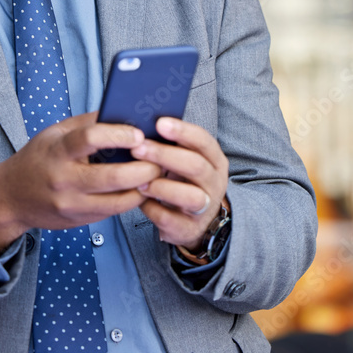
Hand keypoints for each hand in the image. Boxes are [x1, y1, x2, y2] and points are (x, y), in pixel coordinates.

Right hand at [0, 111, 162, 251]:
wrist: (11, 197)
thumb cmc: (38, 159)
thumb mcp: (55, 133)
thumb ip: (87, 122)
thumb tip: (124, 111)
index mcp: (57, 150)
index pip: (90, 139)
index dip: (118, 135)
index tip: (138, 133)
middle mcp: (63, 179)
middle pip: (112, 177)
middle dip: (143, 168)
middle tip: (160, 158)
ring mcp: (72, 204)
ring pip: (119, 200)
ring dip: (144, 187)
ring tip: (157, 173)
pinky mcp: (80, 220)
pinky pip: (114, 212)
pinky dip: (132, 199)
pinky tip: (142, 187)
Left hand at [130, 117, 229, 250]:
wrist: (195, 220)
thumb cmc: (184, 180)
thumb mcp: (184, 159)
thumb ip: (170, 144)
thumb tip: (140, 124)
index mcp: (214, 160)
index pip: (204, 141)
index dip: (183, 131)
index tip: (159, 123)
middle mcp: (214, 183)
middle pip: (196, 166)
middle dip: (165, 155)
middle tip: (138, 148)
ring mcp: (205, 208)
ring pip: (190, 196)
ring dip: (162, 186)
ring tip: (139, 181)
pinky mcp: (189, 229)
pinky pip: (170, 219)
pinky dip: (151, 208)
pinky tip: (139, 199)